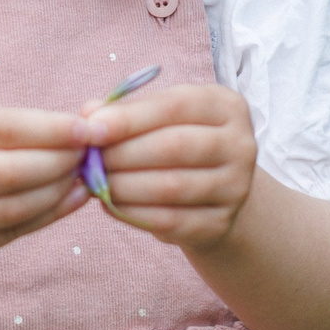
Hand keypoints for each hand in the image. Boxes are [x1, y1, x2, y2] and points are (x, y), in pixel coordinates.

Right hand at [0, 102, 88, 260]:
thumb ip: (0, 123)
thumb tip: (72, 127)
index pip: (3, 131)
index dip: (52, 131)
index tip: (88, 128)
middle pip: (12, 174)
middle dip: (61, 162)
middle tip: (92, 152)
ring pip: (14, 209)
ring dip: (58, 193)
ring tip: (84, 176)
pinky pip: (6, 234)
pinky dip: (43, 218)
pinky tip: (67, 201)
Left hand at [72, 83, 256, 249]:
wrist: (214, 195)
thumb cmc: (179, 144)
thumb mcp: (160, 119)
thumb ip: (127, 111)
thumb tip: (89, 113)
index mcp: (227, 106)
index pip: (175, 106)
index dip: (130, 117)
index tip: (91, 127)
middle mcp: (241, 144)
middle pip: (175, 146)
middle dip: (123, 152)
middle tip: (90, 158)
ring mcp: (236, 187)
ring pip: (171, 186)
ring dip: (124, 184)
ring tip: (96, 181)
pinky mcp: (221, 223)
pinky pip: (170, 220)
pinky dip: (133, 212)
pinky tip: (111, 204)